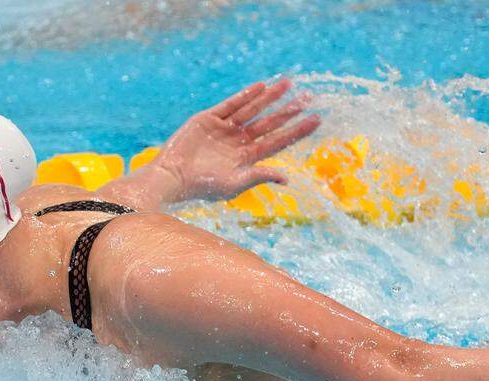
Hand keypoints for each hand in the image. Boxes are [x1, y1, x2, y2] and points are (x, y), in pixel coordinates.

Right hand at [150, 78, 321, 201]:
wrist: (172, 177)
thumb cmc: (202, 187)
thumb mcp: (235, 184)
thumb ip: (260, 175)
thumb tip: (287, 178)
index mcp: (248, 158)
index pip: (278, 141)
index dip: (297, 130)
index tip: (316, 119)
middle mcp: (239, 141)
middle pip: (269, 122)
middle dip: (288, 110)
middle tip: (308, 98)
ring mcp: (224, 129)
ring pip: (253, 109)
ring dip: (270, 97)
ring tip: (289, 85)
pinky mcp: (208, 118)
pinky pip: (230, 104)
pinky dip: (246, 95)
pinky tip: (261, 87)